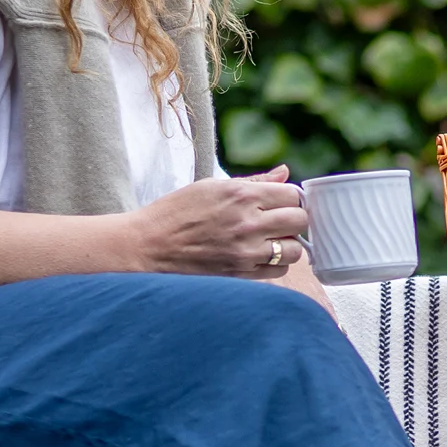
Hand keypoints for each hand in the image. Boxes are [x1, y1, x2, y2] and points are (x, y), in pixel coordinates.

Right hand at [131, 168, 312, 278]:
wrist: (147, 246)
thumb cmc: (176, 212)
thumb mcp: (211, 187)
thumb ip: (254, 181)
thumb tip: (285, 172)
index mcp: (240, 194)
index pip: (292, 194)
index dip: (289, 198)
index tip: (280, 202)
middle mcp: (247, 222)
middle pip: (299, 220)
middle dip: (294, 219)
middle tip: (278, 221)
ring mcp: (245, 251)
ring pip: (295, 250)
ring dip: (287, 245)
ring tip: (270, 241)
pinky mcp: (240, 274)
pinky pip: (279, 271)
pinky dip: (275, 264)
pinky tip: (259, 256)